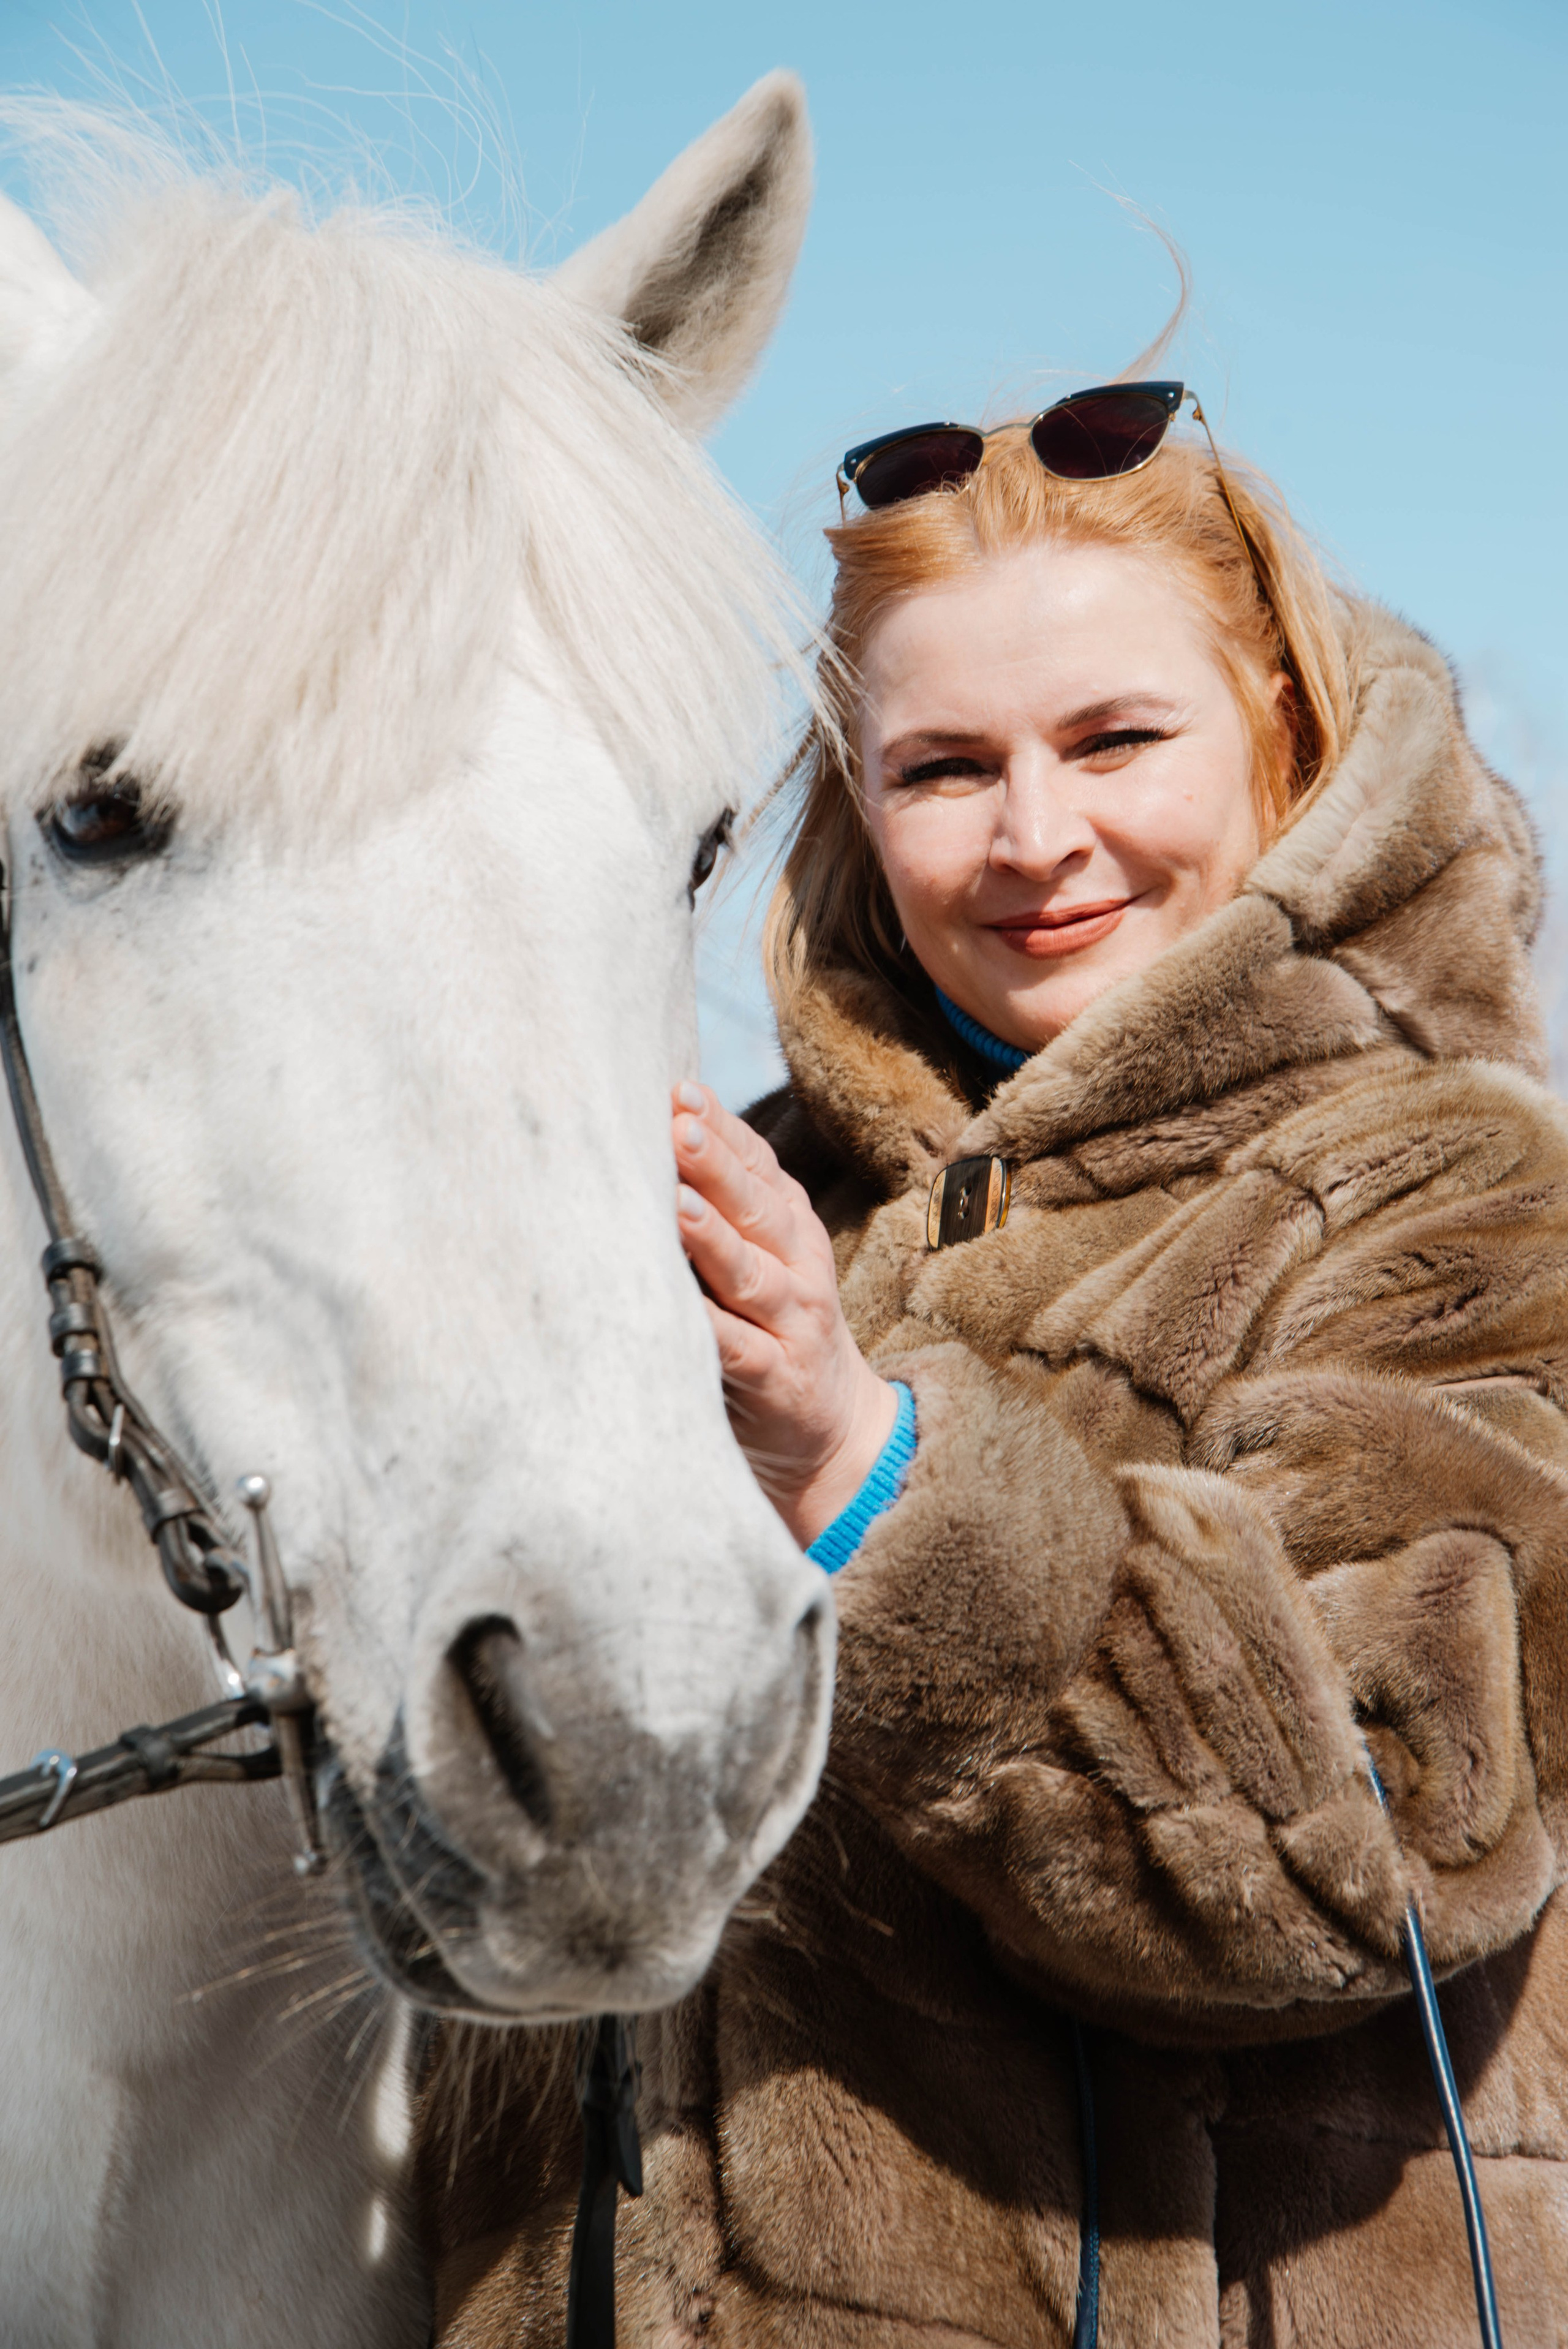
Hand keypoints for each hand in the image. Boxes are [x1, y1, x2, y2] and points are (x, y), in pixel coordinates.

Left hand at [672, 1081, 897, 1547]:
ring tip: (677, 1204)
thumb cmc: (771, 1327)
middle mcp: (798, 1269)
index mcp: (791, 1228)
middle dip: (715, 1164)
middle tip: (676, 1124)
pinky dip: (706, 1328)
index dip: (721, 1128)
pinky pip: (737, 1350)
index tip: (679, 1089)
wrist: (832, 1431)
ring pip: (749, 1275)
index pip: (759, 1165)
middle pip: (756, 1209)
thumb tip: (659, 1133)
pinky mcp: (774, 1381)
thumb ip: (724, 1206)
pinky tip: (674, 1307)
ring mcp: (790, 1326)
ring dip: (713, 1238)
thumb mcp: (762, 1257)